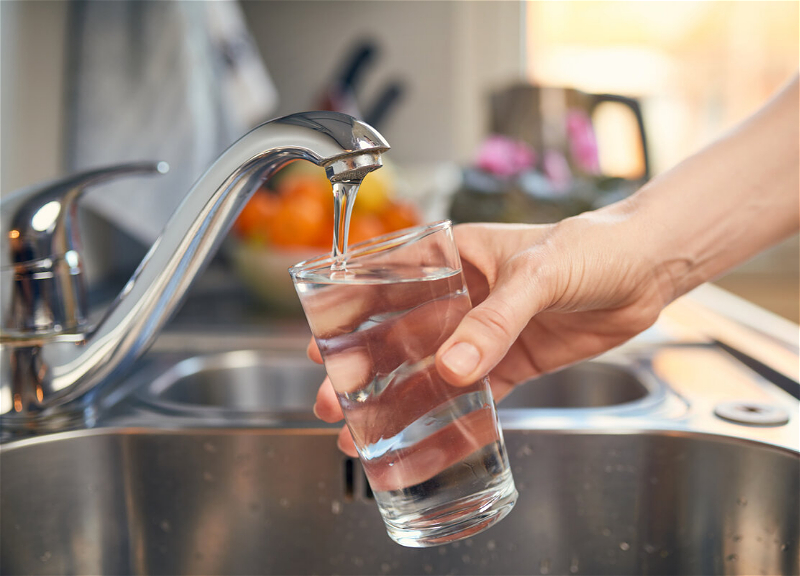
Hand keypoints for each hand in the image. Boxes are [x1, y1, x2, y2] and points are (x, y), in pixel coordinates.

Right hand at [309, 210, 671, 455]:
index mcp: (455, 258)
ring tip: (367, 430)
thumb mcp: (538, 274)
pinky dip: (450, 415)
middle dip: (365, 369)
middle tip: (335, 400)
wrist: (646, 270)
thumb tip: (453, 367)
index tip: (322, 342)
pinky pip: (475, 393)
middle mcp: (463, 296)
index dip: (351, 313)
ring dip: (400, 398)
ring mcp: (485, 331)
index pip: (390, 283)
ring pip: (432, 369)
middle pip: (401, 335)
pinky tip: (425, 435)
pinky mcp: (512, 361)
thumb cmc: (591, 247)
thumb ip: (496, 320)